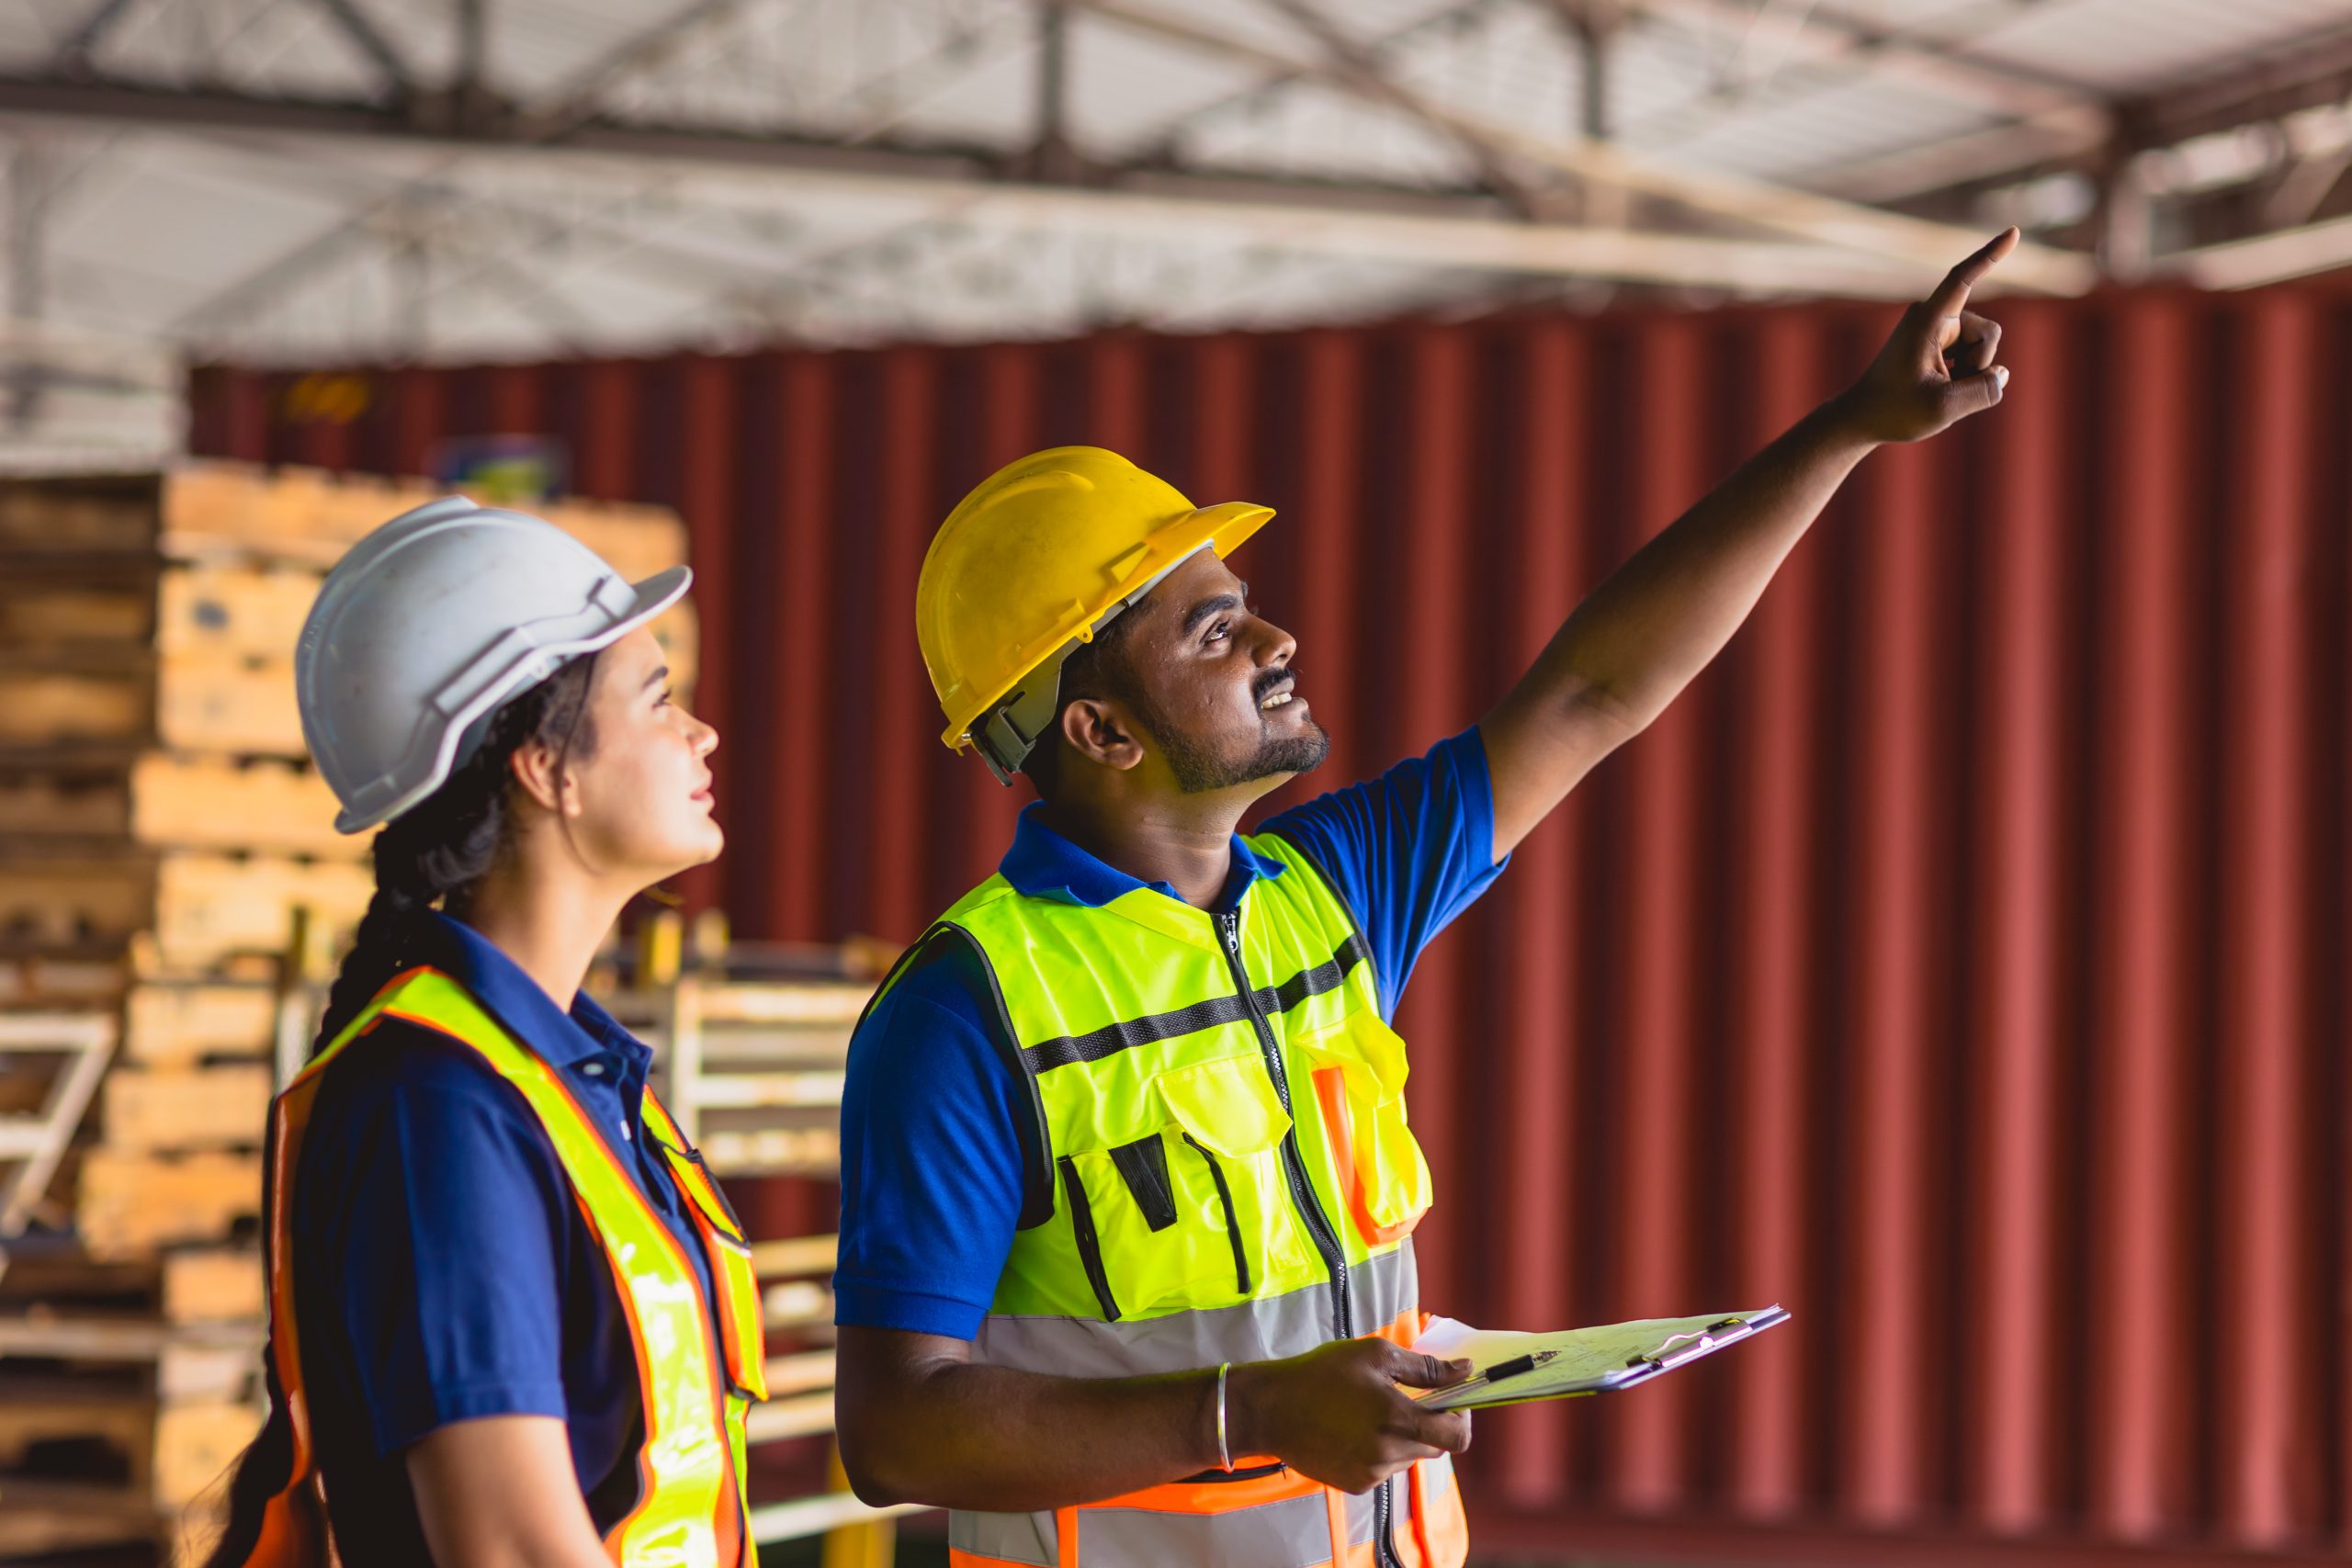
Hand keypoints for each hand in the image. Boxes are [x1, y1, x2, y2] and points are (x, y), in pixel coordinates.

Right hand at [1226, 1338, 1473, 1493]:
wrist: (1272, 1409)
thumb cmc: (1322, 1374)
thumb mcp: (1376, 1355)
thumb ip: (1425, 1367)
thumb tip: (1464, 1370)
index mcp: (1397, 1419)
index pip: (1456, 1436)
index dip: (1462, 1418)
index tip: (1452, 1401)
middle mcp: (1388, 1453)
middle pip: (1435, 1446)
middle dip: (1429, 1422)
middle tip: (1406, 1398)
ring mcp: (1372, 1473)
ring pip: (1410, 1457)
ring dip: (1404, 1436)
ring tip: (1370, 1411)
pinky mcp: (1357, 1484)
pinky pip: (1386, 1468)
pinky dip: (1382, 1450)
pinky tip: (1355, 1429)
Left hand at [1831, 227, 2017, 444]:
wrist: (1864, 418)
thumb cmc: (1895, 411)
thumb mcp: (1943, 408)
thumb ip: (1983, 390)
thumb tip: (2002, 374)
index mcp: (1928, 321)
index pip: (1963, 279)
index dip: (1990, 255)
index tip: (2013, 232)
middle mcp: (1935, 317)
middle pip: (1989, 333)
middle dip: (1980, 364)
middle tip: (1942, 386)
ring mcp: (1940, 330)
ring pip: (1985, 347)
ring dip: (1972, 373)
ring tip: (1937, 386)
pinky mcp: (1943, 344)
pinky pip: (1976, 357)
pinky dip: (1966, 376)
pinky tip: (1940, 386)